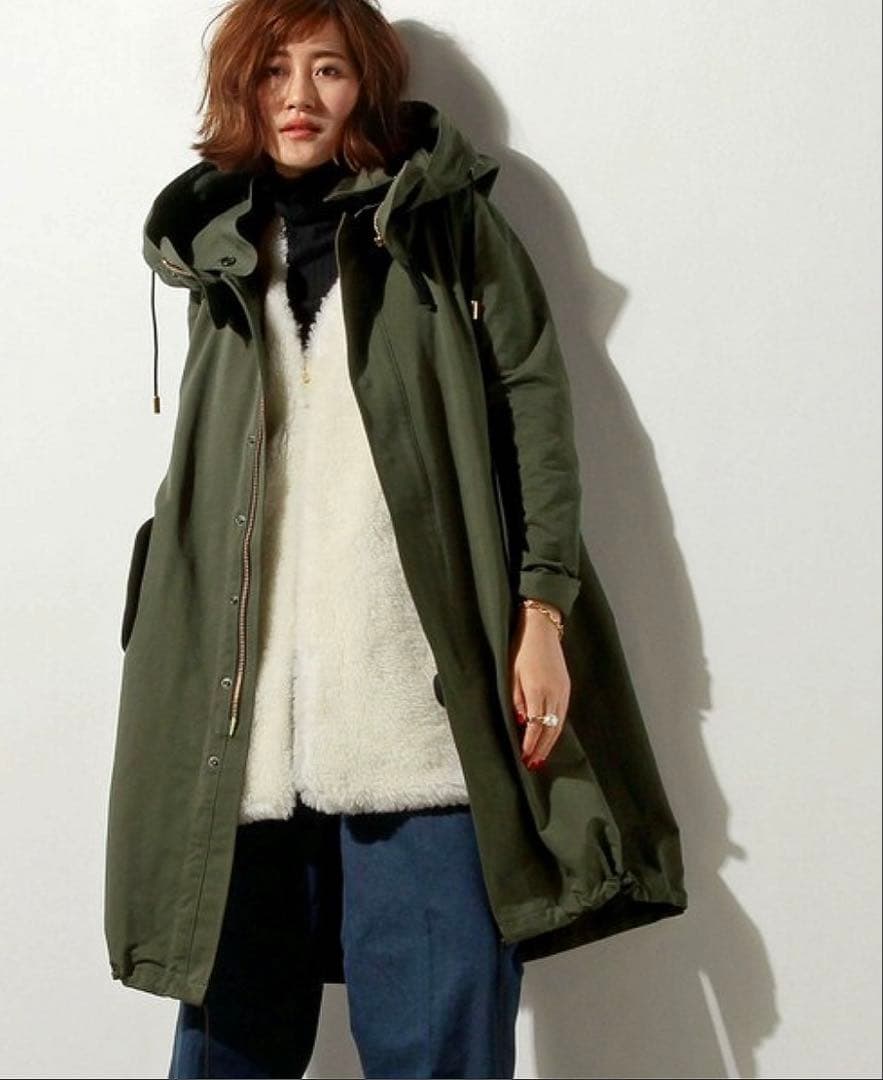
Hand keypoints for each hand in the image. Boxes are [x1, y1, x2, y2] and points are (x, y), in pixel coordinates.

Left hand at [509, 604, 570, 769]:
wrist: (542, 628)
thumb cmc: (521, 649)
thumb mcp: (511, 673)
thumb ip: (516, 699)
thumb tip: (521, 723)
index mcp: (538, 690)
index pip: (536, 725)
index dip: (531, 744)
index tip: (524, 757)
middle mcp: (554, 693)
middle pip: (550, 729)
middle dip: (541, 748)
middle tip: (532, 764)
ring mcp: (563, 691)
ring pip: (559, 724)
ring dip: (550, 742)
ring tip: (541, 757)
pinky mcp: (566, 688)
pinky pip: (563, 714)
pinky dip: (556, 729)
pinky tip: (550, 737)